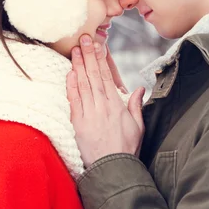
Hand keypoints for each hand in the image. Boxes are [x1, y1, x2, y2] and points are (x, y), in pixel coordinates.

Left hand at [66, 35, 144, 167]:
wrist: (112, 170)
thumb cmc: (126, 149)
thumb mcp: (138, 126)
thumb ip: (136, 106)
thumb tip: (139, 89)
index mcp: (116, 105)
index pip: (106, 76)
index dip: (101, 59)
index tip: (98, 45)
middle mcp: (101, 106)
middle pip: (93, 75)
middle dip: (88, 55)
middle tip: (83, 38)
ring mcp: (88, 114)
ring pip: (82, 84)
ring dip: (78, 65)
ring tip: (75, 50)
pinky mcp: (78, 123)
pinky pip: (74, 100)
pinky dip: (71, 85)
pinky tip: (70, 73)